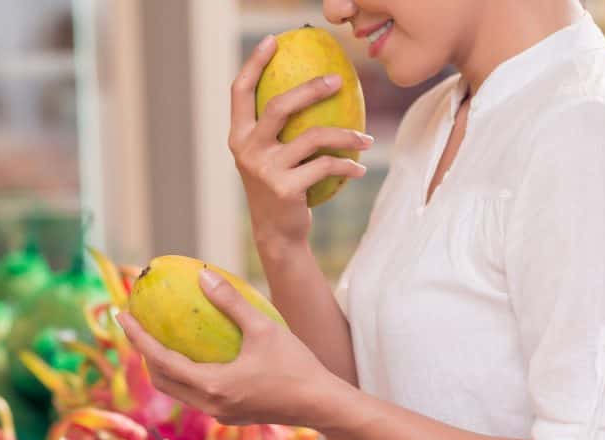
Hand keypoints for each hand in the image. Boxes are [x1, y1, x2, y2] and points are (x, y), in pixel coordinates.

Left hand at [117, 270, 344, 427]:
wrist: (321, 405)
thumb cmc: (296, 365)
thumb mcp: (263, 328)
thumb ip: (230, 302)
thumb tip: (203, 274)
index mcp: (212, 385)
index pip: (161, 360)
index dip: (138, 338)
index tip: (123, 316)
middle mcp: (209, 404)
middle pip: (162, 380)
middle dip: (144, 353)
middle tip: (136, 326)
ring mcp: (219, 413)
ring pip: (177, 390)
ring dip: (162, 366)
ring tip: (157, 339)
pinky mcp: (230, 415)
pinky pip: (195, 394)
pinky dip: (183, 375)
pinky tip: (191, 356)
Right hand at [230, 35, 372, 251]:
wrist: (277, 234)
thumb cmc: (279, 187)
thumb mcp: (269, 157)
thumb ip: (276, 129)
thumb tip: (310, 87)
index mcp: (239, 138)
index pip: (239, 93)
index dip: (253, 64)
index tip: (273, 40)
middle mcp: (247, 151)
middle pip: (279, 106)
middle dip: (311, 89)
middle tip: (338, 80)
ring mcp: (264, 170)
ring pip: (312, 137)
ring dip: (346, 135)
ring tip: (366, 140)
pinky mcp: (285, 188)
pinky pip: (325, 166)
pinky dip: (347, 166)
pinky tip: (359, 169)